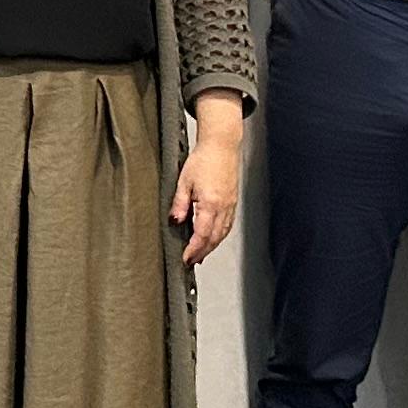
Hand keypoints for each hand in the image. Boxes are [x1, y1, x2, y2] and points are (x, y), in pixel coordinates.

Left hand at [169, 122, 242, 262]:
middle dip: (202, 253)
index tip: (185, 259)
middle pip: (214, 238)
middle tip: (191, 261)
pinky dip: (219, 236)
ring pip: (222, 234)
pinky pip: (227, 225)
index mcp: (211, 203)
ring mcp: (230, 205)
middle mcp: (223, 207)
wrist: (221, 146)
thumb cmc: (204, 159)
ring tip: (200, 255)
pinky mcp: (233, 202)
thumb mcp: (184, 181)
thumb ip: (179, 204)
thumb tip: (174, 221)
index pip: (202, 234)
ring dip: (211, 247)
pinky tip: (213, 239)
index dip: (193, 250)